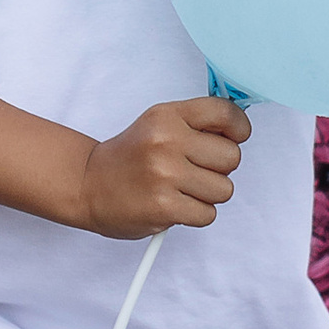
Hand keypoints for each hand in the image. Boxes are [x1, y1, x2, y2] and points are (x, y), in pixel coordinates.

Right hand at [75, 94, 249, 238]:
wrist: (89, 184)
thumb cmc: (131, 156)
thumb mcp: (158, 124)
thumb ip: (196, 123)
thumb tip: (240, 128)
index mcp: (167, 115)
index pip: (225, 113)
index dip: (239, 128)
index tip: (234, 137)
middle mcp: (166, 141)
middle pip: (232, 157)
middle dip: (219, 168)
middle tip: (194, 169)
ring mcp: (165, 175)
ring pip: (224, 189)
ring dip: (207, 194)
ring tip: (181, 188)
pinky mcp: (164, 207)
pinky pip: (208, 214)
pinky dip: (195, 214)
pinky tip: (174, 204)